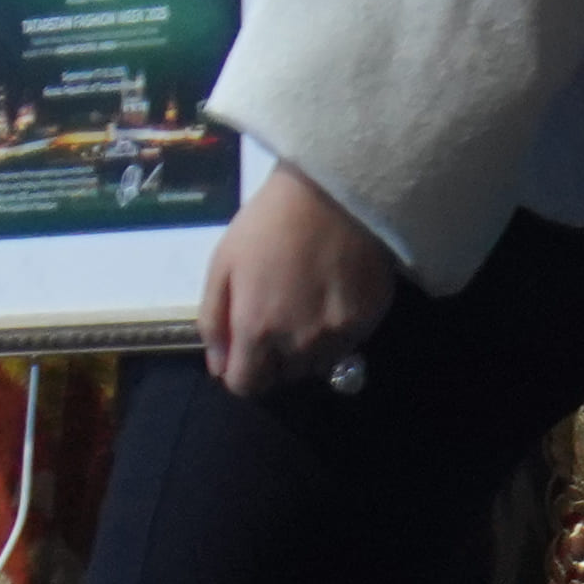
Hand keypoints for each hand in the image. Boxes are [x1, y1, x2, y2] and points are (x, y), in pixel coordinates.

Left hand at [202, 164, 398, 395]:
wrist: (334, 197)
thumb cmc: (268, 225)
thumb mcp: (221, 267)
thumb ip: (214, 322)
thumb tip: (218, 367)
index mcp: (257, 331)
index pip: (247, 386)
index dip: (240, 373)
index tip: (241, 353)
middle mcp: (299, 345)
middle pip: (283, 377)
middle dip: (272, 359)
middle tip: (273, 319)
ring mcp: (339, 337)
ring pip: (317, 366)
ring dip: (305, 351)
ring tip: (302, 309)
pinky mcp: (369, 323)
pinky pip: (346, 347)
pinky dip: (334, 335)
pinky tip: (329, 299)